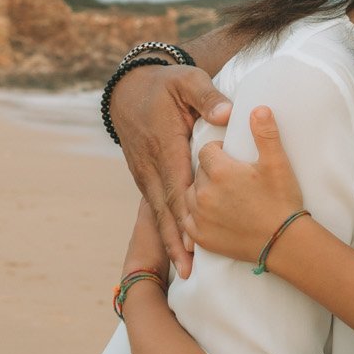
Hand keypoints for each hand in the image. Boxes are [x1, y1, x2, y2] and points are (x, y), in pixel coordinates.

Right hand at [112, 61, 232, 277]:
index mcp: (165, 147)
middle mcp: (151, 166)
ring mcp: (144, 173)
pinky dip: (165, 227)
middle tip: (188, 271)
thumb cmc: (164, 85)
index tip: (195, 241)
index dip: (186, 216)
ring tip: (182, 269)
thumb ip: (207, 97)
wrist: (128, 88)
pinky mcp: (144, 176)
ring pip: (158, 212)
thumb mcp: (187, 82)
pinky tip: (175, 247)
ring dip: (169, 240)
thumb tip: (226, 114)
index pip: (177, 187)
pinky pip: (155, 205)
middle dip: (176, 241)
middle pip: (165, 210)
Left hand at [180, 105, 305, 263]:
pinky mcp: (200, 236)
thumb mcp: (277, 163)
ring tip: (221, 196)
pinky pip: (188, 220)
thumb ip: (265, 133)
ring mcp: (199, 216)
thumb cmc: (282, 201)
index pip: (206, 151)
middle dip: (210, 172)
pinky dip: (196, 216)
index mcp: (219, 171)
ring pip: (190, 194)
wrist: (284, 242)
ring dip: (201, 192)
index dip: (219, 153)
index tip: (232, 160)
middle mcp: (203, 192)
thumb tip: (259, 108)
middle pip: (198, 172)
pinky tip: (212, 214)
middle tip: (230, 179)